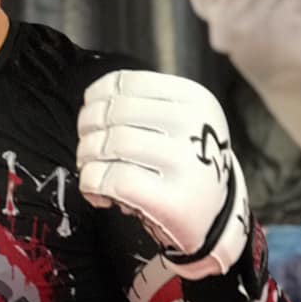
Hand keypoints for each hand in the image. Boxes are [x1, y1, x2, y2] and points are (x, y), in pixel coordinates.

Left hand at [77, 70, 249, 279]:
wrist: (212, 219)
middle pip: (113, 112)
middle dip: (88, 132)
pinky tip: (100, 194)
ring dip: (87, 159)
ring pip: (109, 144)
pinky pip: (111, 180)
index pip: (126, 82)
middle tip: (89, 151)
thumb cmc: (183, 168)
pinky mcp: (170, 199)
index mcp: (194, 99)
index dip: (96, 99)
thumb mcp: (177, 125)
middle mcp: (194, 125)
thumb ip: (140, 106)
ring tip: (95, 172)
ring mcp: (185, 162)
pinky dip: (92, 185)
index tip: (93, 117)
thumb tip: (92, 103)